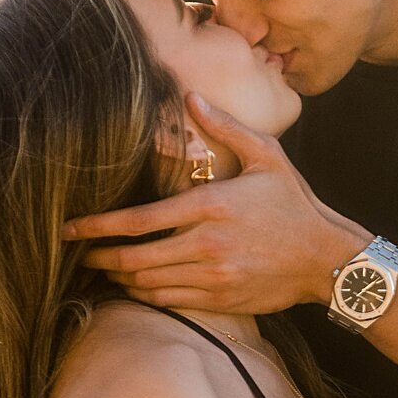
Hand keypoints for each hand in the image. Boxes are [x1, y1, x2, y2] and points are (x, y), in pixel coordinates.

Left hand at [60, 92, 366, 313]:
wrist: (326, 257)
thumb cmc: (294, 204)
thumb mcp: (266, 156)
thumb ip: (224, 127)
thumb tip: (191, 97)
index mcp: (211, 206)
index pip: (140, 221)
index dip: (98, 227)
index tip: (71, 228)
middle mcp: (207, 244)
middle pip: (135, 258)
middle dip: (99, 258)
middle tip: (79, 254)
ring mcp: (213, 275)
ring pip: (148, 283)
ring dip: (120, 278)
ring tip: (104, 268)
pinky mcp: (221, 298)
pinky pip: (169, 300)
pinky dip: (146, 294)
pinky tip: (136, 285)